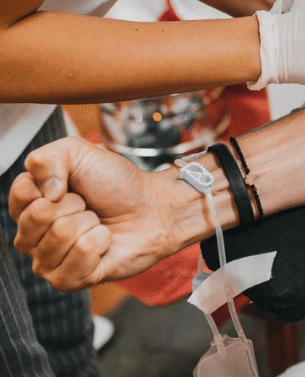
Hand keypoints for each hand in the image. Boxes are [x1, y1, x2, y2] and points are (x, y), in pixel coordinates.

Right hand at [9, 137, 180, 290]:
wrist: (152, 207)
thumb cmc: (115, 184)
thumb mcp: (79, 153)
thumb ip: (47, 159)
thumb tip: (46, 194)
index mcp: (28, 208)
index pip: (21, 194)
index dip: (53, 184)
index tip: (70, 186)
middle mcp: (30, 238)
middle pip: (38, 215)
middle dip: (74, 203)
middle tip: (89, 206)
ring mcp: (47, 262)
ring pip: (61, 233)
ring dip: (90, 222)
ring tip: (98, 223)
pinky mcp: (69, 280)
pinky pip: (80, 254)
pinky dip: (101, 241)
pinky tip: (105, 242)